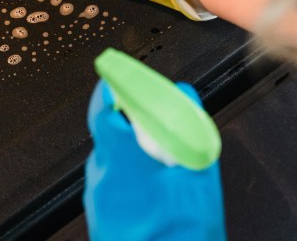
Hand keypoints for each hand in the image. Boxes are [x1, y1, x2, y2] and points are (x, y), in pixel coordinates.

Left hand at [84, 80, 226, 240]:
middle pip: (108, 132)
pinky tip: (154, 189)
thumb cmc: (180, 237)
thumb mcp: (199, 181)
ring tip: (163, 162)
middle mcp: (102, 177)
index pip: (102, 108)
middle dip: (130, 121)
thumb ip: (190, 131)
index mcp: (122, 161)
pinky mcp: (99, 215)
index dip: (110, 85)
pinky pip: (111, 181)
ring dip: (132, 151)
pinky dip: (130, 175)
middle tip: (155, 120)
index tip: (117, 72)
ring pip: (111, 158)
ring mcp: (97, 199)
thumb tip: (184, 97)